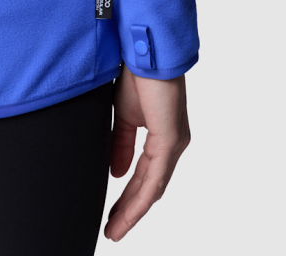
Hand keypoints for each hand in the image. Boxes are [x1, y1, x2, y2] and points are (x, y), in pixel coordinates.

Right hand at [104, 62, 190, 241]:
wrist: (144, 55)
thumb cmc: (136, 80)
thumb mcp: (124, 119)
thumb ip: (121, 146)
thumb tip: (117, 173)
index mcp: (160, 138)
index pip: (143, 175)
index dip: (128, 196)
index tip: (111, 213)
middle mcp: (171, 145)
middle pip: (149, 187)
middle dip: (129, 210)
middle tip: (113, 230)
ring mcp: (173, 143)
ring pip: (153, 187)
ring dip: (133, 210)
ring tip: (116, 229)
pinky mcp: (170, 139)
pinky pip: (156, 176)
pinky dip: (141, 197)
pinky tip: (129, 213)